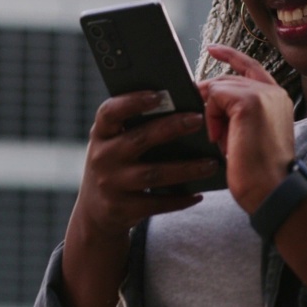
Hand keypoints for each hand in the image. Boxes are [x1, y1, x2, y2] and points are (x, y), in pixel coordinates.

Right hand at [71, 92, 220, 240]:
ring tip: (211, 163)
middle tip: (198, 119)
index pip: (110, 112)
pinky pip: (156, 203)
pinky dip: (180, 199)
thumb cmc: (116, 165)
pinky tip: (199, 194)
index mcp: (101, 134)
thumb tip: (181, 108)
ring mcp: (110, 184)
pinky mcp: (121, 209)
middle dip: (171, 127)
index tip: (158, 94)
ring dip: (186, 168)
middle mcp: (102, 157)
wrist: (95, 212)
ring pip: (154, 174)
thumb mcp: (115, 144)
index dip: (132, 101)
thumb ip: (136, 127)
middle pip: (139, 139)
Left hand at [199, 44, 295, 213]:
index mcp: (276, 98)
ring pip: (218, 88)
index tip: (212, 49)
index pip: (250, 67)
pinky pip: (215, 96)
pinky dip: (211, 118)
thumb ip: (235, 112)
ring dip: (212, 116)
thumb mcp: (247, 135)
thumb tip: (206, 97)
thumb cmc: (258, 173)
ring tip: (222, 141)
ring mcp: (262, 94)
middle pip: (226, 80)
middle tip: (212, 131)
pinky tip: (220, 138)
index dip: (229, 56)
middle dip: (210, 102)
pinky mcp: (249, 101)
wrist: (271, 191)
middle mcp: (273, 91)